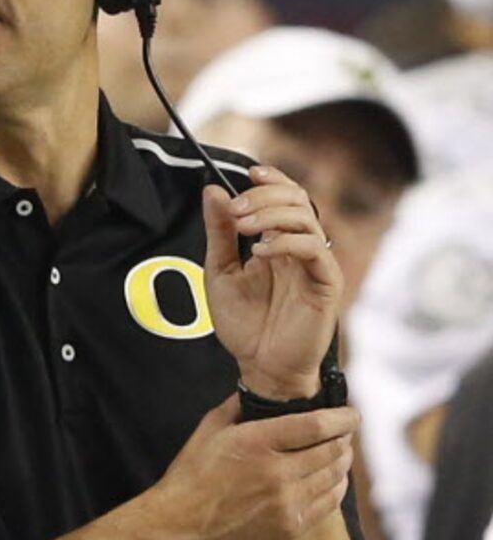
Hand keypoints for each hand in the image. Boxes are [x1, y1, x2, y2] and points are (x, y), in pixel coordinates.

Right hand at [144, 394, 357, 539]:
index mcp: (255, 443)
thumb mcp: (208, 431)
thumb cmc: (189, 478)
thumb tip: (261, 389)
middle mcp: (276, 473)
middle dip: (344, 438)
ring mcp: (285, 503)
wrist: (177, 529)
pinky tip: (330, 480)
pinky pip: (328, 503)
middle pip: (333, 450)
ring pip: (335, 476)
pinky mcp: (289, 527)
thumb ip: (238, 407)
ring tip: (338, 454)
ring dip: (342, 462)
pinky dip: (335, 488)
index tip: (351, 415)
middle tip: (343, 433)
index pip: (317, 425)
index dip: (343, 417)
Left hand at [203, 167, 341, 398]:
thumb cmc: (244, 323)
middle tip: (235, 210)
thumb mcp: (220, 271)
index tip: (248, 173)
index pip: (285, 197)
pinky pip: (314, 251)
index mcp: (279, 240)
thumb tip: (214, 190)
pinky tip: (260, 251)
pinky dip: (287, 243)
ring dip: (272, 216)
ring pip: (307, 219)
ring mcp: (315, 264)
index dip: (272, 180)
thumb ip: (219, 233)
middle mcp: (301, 247)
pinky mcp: (326, 283)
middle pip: (297, 200)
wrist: (260, 366)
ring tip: (244, 228)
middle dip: (265, 198)